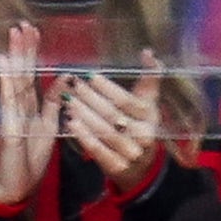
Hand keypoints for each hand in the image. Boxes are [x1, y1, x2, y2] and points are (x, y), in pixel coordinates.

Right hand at [0, 22, 69, 205]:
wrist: (14, 187)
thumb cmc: (29, 161)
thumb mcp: (49, 129)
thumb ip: (56, 104)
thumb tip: (68, 77)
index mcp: (30, 108)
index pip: (32, 75)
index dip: (33, 54)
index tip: (34, 32)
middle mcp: (19, 107)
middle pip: (23, 73)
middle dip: (23, 49)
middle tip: (23, 23)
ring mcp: (11, 115)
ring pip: (15, 81)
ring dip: (15, 57)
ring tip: (15, 34)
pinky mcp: (8, 126)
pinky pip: (8, 100)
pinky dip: (6, 80)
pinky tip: (3, 62)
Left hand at [64, 49, 163, 191]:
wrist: (141, 168)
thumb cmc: (140, 127)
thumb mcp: (148, 103)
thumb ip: (149, 78)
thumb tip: (148, 52)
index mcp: (151, 116)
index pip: (127, 100)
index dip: (108, 88)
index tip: (90, 76)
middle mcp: (144, 135)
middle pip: (112, 114)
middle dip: (90, 98)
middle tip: (73, 86)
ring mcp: (131, 153)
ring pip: (104, 131)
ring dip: (84, 115)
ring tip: (68, 102)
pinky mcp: (118, 167)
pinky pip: (98, 149)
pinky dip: (83, 135)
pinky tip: (70, 124)